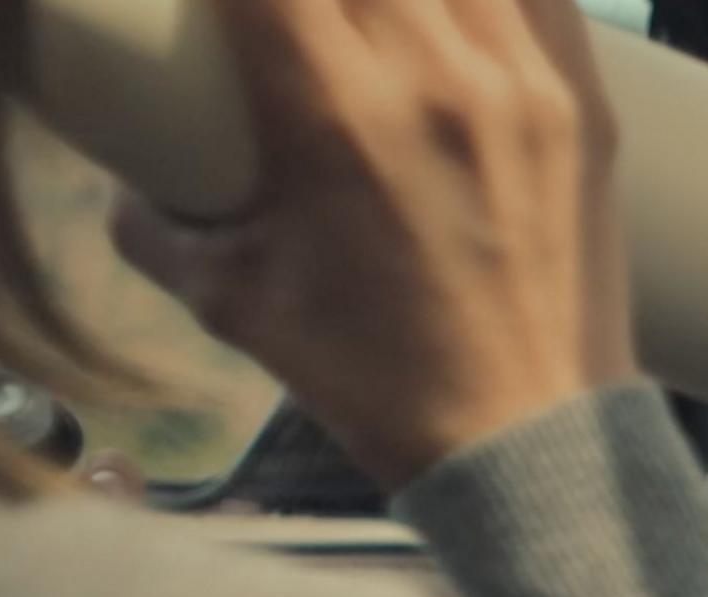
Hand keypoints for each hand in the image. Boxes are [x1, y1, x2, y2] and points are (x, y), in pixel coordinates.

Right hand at [113, 0, 633, 489]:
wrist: (526, 441)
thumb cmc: (373, 381)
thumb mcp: (232, 302)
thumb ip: (156, 228)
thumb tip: (122, 185)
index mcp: (335, 112)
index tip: (228, 5)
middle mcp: (436, 76)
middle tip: (294, 19)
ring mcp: (523, 84)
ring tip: (372, 24)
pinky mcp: (585, 106)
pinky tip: (455, 17)